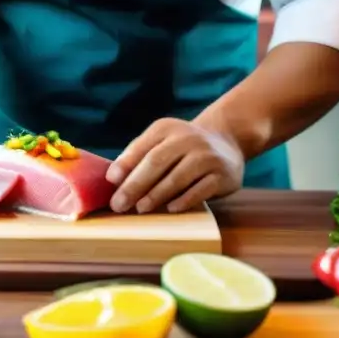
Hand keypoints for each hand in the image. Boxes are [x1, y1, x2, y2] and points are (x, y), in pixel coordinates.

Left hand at [106, 118, 244, 213]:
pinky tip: (171, 208)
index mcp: (166, 128)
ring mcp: (206, 156)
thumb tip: (114, 179)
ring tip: (140, 208)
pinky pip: (200, 190)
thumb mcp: (162, 141)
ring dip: (156, 195)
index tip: (111, 181)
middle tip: (119, 204)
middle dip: (135, 185)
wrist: (226, 141)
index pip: (142, 147)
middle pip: (156, 162)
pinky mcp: (222, 174)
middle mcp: (187, 138)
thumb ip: (139, 154)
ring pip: (177, 177)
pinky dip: (184, 200)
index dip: (125, 164)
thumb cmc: (183, 148)